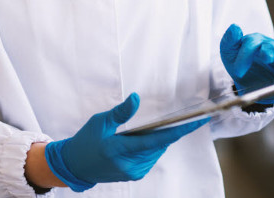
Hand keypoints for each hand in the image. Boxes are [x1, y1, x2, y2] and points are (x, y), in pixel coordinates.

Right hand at [44, 93, 208, 191]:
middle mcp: (130, 165)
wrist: (75, 166)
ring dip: (156, 138)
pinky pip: (151, 156)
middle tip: (160, 118)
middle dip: (165, 130)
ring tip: (139, 130)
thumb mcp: (100, 122)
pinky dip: (150, 146)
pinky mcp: (135, 174)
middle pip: (160, 144)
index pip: (157, 140)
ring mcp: (133, 172)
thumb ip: (120, 112)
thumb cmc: (86, 141)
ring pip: (157, 150)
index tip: (198, 121)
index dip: (180, 130)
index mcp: (120, 150)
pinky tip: (139, 139)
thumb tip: (136, 98)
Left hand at [220, 24, 273, 103]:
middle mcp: (270, 47)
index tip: (237, 71)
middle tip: (265, 58)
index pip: (251, 44)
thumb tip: (234, 27)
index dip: (244, 56)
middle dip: (268, 52)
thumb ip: (229, 40)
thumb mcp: (229, 54)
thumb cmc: (239, 65)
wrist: (249, 86)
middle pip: (270, 46)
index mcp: (255, 41)